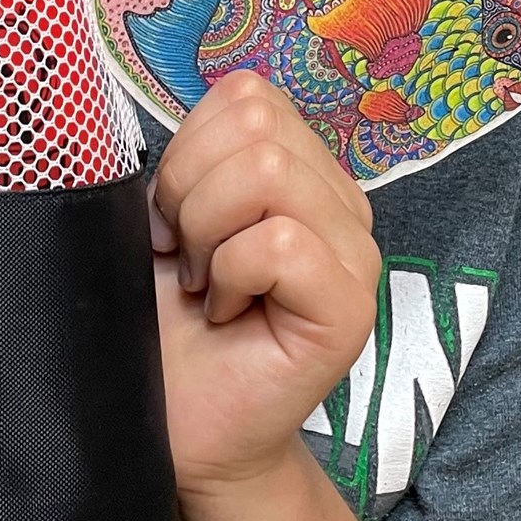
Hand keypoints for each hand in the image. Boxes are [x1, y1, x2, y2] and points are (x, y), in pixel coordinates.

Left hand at [151, 73, 380, 501]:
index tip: (172, 224)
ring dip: (207, 235)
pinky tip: (227, 314)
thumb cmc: (166, 324)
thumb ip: (187, 158)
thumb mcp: (163, 219)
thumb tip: (179, 124)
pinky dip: (230, 276)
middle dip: (190, 192)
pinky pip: (281, 243)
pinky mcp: (353, 307)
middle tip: (188, 261)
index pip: (247, 96)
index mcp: (301, 170)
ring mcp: (357, 253)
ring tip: (209, 286)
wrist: (178, 424)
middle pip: (256, 125)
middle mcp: (340, 202)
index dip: (185, 153)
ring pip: (268, 172)